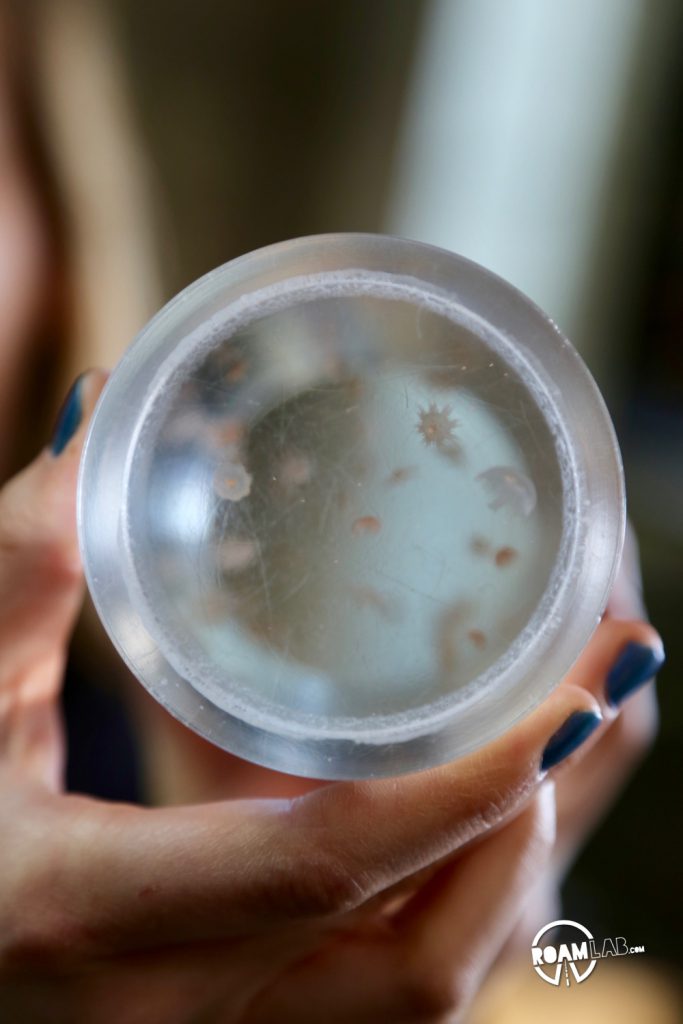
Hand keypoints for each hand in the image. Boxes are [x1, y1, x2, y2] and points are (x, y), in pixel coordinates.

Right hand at [0, 370, 663, 1022]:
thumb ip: (24, 560)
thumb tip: (102, 416)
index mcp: (93, 910)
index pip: (325, 860)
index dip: (465, 784)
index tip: (570, 692)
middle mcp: (172, 1008)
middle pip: (417, 952)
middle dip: (529, 816)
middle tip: (595, 684)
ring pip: (422, 992)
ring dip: (507, 870)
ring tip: (552, 737)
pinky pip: (389, 995)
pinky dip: (457, 904)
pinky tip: (473, 809)